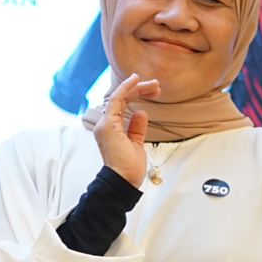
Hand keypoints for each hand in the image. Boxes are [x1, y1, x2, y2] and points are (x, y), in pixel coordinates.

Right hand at [90, 73, 159, 187]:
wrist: (123, 180)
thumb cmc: (129, 168)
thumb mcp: (136, 144)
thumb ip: (136, 128)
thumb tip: (141, 113)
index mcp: (111, 129)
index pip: (122, 105)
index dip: (135, 94)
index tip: (151, 90)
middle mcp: (105, 124)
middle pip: (121, 99)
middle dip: (138, 89)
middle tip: (156, 85)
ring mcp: (105, 124)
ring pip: (118, 97)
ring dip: (135, 87)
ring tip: (153, 84)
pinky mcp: (108, 125)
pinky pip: (115, 100)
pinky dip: (124, 88)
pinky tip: (134, 81)